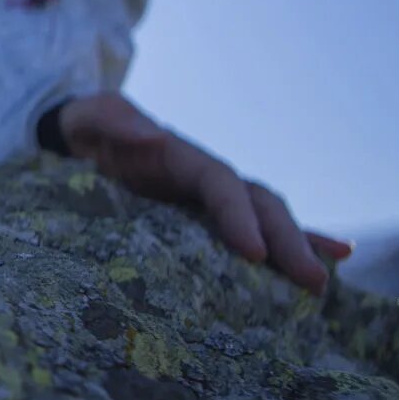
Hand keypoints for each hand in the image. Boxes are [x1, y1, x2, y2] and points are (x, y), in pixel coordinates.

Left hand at [55, 92, 353, 294]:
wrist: (75, 144)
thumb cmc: (84, 130)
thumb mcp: (89, 116)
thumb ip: (113, 120)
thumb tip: (153, 136)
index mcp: (182, 157)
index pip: (220, 184)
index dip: (239, 215)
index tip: (253, 252)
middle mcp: (206, 180)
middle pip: (258, 205)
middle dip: (287, 240)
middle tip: (311, 280)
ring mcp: (210, 202)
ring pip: (265, 223)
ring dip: (297, 250)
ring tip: (322, 283)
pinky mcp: (204, 222)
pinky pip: (251, 236)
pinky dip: (284, 251)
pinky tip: (322, 270)